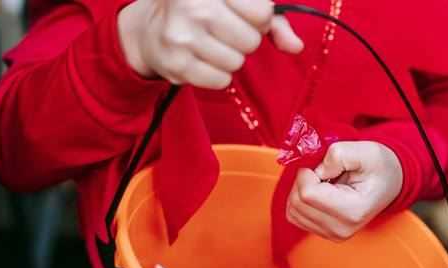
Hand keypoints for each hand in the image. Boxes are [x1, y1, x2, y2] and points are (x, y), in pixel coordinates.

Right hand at [118, 0, 302, 88]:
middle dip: (244, 40)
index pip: (262, 12)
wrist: (151, 31)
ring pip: (236, 62)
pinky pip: (221, 81)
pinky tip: (203, 61)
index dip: (258, 19)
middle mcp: (193, 7)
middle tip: (224, 33)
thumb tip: (296, 46)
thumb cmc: (202, 13)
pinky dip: (217, 75)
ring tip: (211, 46)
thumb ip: (273, 21)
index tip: (240, 16)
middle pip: (251, 40)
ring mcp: (182, 36)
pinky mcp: (177, 65)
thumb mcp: (236, 4)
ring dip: (230, 59)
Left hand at [286, 141, 402, 240]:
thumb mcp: (364, 151)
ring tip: (323, 182)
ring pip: (292, 211)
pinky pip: (295, 216)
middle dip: (303, 181)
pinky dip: (301, 200)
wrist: (389, 182)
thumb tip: (315, 171)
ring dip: (300, 190)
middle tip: (323, 172)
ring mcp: (332, 235)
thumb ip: (337, 155)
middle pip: (297, 203)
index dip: (307, 172)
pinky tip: (319, 192)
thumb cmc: (378, 166)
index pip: (307, 194)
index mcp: (352, 211)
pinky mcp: (324, 234)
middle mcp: (340, 229)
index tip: (323, 166)